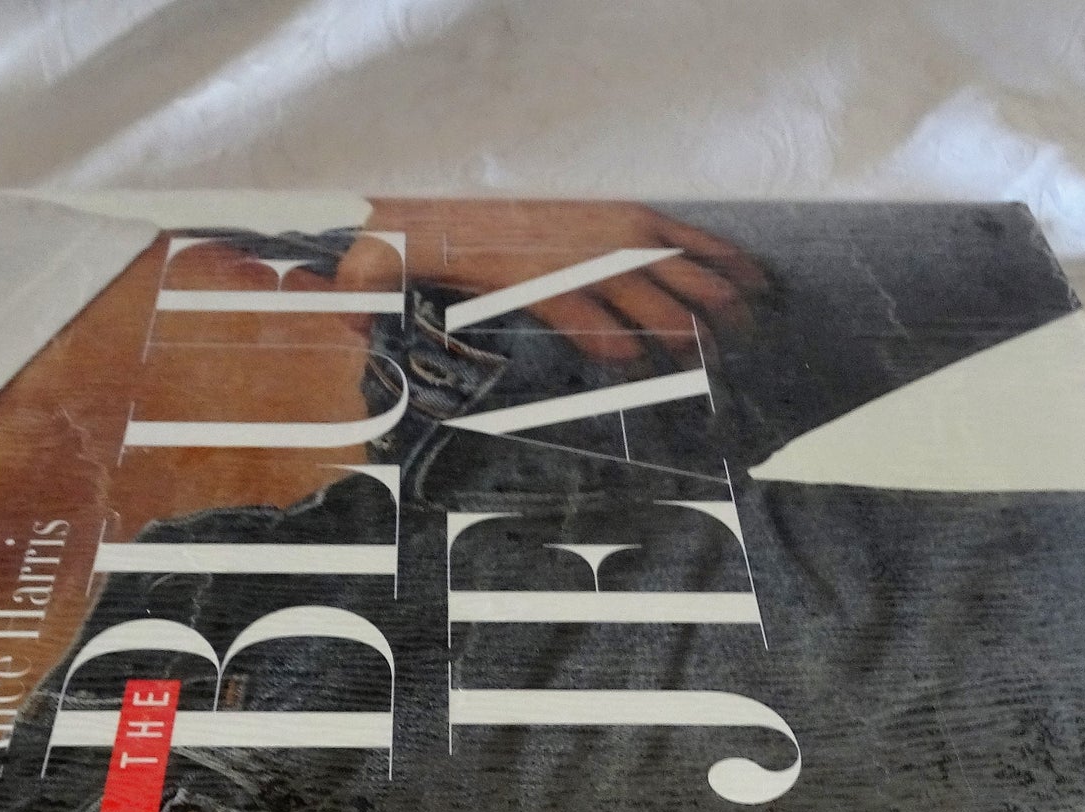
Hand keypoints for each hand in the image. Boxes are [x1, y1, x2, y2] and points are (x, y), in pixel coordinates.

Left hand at [339, 199, 768, 364]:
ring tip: (750, 332)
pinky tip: (752, 279)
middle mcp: (581, 251)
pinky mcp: (626, 215)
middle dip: (686, 333)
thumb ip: (358, 297)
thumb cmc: (425, 221)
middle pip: (645, 298)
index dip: (614, 343)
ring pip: (676, 270)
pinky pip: (685, 237)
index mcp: (535, 271)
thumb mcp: (381, 256)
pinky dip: (720, 257)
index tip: (644, 372)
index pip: (588, 317)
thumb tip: (333, 328)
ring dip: (714, 301)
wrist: (451, 166)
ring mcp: (611, 231)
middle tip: (719, 366)